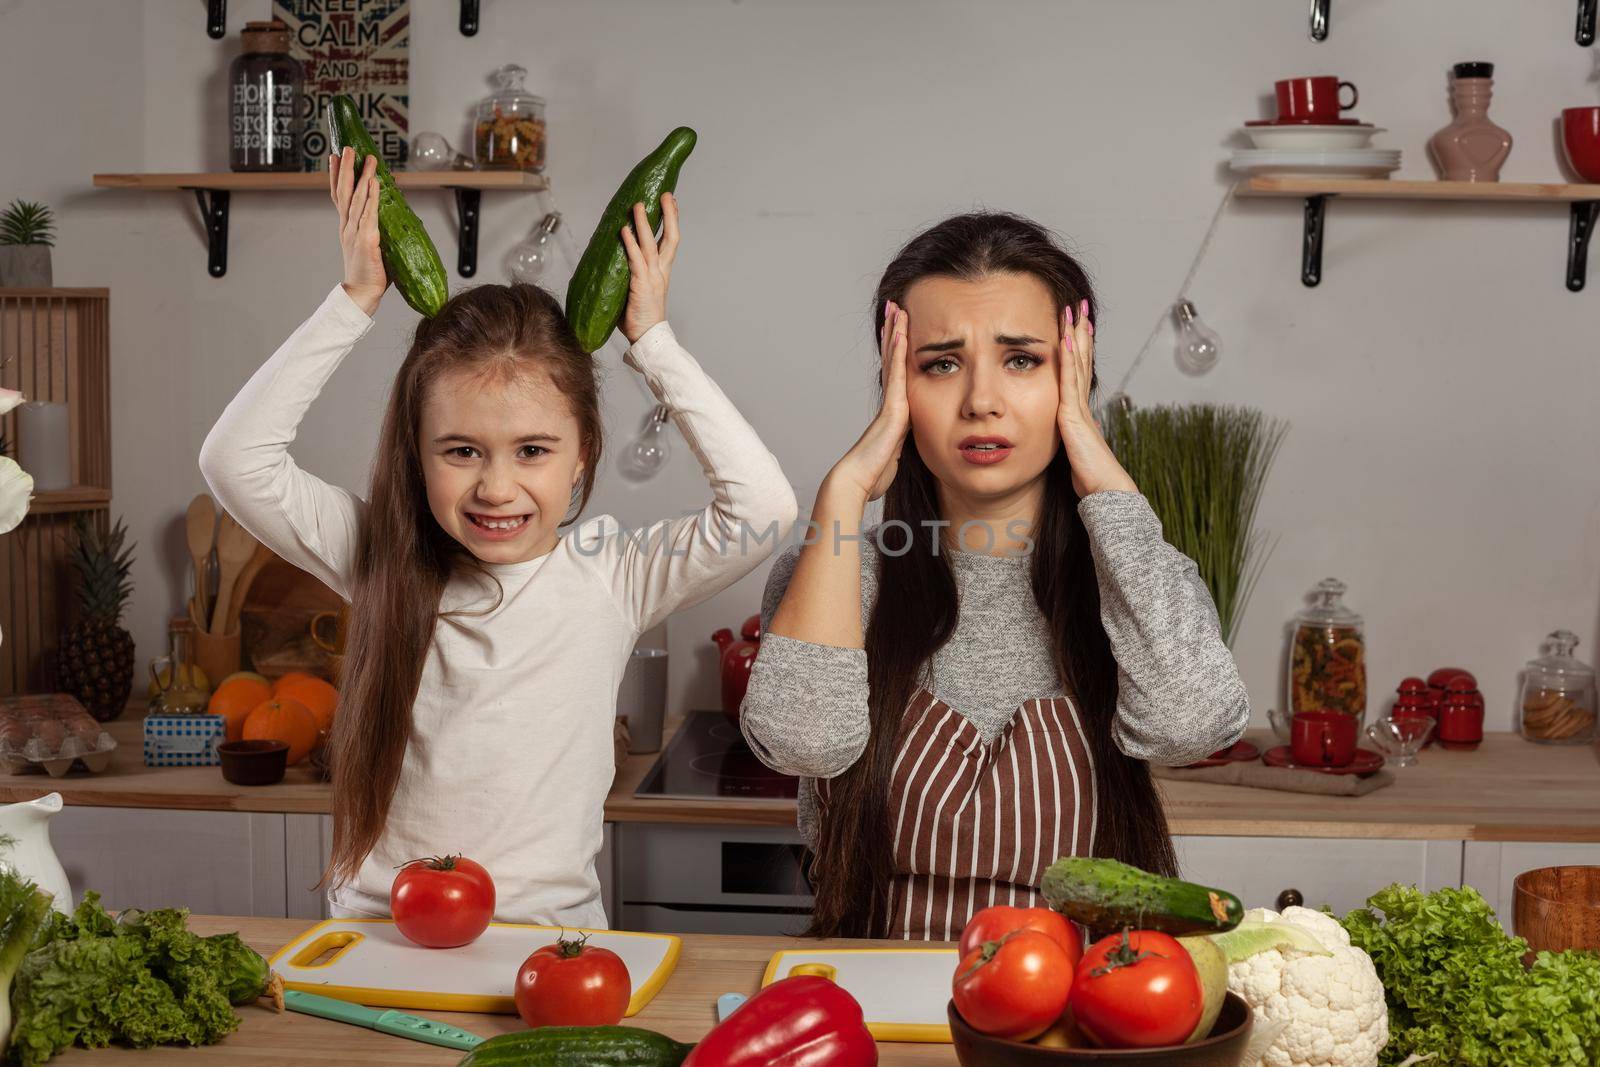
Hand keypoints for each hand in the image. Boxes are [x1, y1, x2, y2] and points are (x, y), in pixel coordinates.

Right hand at [328, 147, 386, 315]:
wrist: (361, 293)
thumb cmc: (368, 274)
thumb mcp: (368, 248)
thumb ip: (373, 234)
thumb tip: (386, 225)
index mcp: (346, 228)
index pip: (338, 196)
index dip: (334, 176)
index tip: (333, 158)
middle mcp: (347, 226)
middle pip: (343, 191)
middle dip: (344, 168)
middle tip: (345, 147)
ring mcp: (355, 232)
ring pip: (356, 197)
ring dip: (360, 175)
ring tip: (364, 157)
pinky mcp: (366, 239)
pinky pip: (369, 213)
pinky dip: (371, 196)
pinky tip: (373, 182)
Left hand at [619, 193, 679, 343]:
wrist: (648, 338)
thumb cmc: (640, 318)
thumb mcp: (636, 291)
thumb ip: (628, 275)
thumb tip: (612, 264)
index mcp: (662, 272)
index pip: (670, 241)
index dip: (672, 221)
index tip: (671, 202)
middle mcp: (661, 272)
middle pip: (669, 237)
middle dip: (668, 215)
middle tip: (665, 195)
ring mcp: (652, 277)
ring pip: (650, 244)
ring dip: (643, 223)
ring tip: (638, 205)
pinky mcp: (641, 285)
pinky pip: (635, 260)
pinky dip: (629, 244)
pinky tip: (624, 231)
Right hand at [825, 300, 910, 502]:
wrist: (857, 479)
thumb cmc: (873, 473)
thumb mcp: (894, 455)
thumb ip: (898, 444)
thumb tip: (899, 446)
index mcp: (893, 411)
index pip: (896, 372)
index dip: (895, 350)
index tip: (897, 329)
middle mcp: (890, 401)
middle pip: (892, 358)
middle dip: (893, 332)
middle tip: (893, 307)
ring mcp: (891, 401)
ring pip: (893, 359)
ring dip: (895, 332)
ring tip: (896, 308)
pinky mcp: (893, 406)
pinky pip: (898, 373)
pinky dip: (899, 352)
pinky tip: (901, 332)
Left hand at [1056, 299, 1136, 496]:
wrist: (1105, 489)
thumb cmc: (1091, 477)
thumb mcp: (1078, 452)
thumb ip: (1077, 438)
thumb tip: (1080, 434)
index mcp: (1081, 412)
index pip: (1080, 373)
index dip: (1080, 348)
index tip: (1078, 327)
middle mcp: (1082, 404)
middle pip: (1082, 360)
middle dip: (1081, 332)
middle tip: (1080, 306)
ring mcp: (1079, 407)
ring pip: (1077, 363)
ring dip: (1075, 335)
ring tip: (1074, 310)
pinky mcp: (1073, 414)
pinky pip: (1068, 379)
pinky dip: (1067, 356)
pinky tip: (1063, 337)